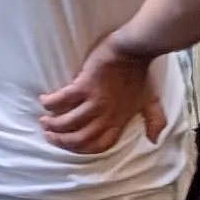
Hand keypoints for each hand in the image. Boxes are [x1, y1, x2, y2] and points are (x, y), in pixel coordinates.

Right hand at [38, 36, 166, 157]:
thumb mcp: (151, 101)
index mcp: (119, 121)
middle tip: (49, 136)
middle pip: (80, 138)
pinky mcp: (84, 85)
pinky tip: (44, 101)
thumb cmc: (142, 74)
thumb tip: (154, 140)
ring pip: (69, 122)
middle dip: (62, 141)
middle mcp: (105, 115)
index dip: (82, 150)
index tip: (70, 146)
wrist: (134, 50)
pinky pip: (63, 99)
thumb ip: (155, 121)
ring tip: (44, 121)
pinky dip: (51, 102)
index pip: (99, 145)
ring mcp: (94, 101)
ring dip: (53, 124)